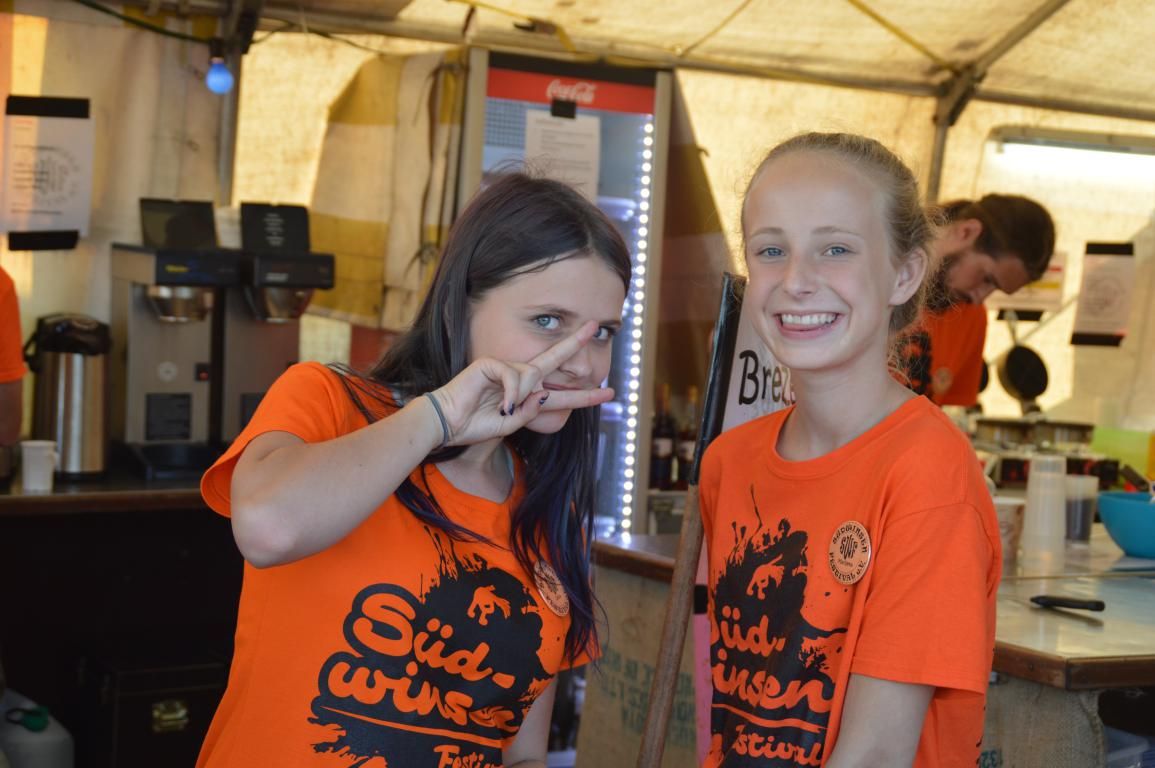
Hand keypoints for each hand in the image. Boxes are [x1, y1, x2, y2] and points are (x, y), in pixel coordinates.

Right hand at [429, 321, 614, 445]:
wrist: (447, 424)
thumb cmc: (475, 426)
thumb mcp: (510, 424)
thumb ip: (530, 412)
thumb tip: (545, 395)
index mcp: (526, 396)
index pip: (560, 394)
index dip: (584, 395)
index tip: (608, 392)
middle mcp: (519, 378)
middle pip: (553, 362)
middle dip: (575, 345)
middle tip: (595, 327)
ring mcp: (504, 368)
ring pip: (532, 376)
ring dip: (523, 396)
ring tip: (505, 409)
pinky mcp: (489, 364)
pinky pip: (513, 375)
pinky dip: (511, 392)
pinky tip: (501, 404)